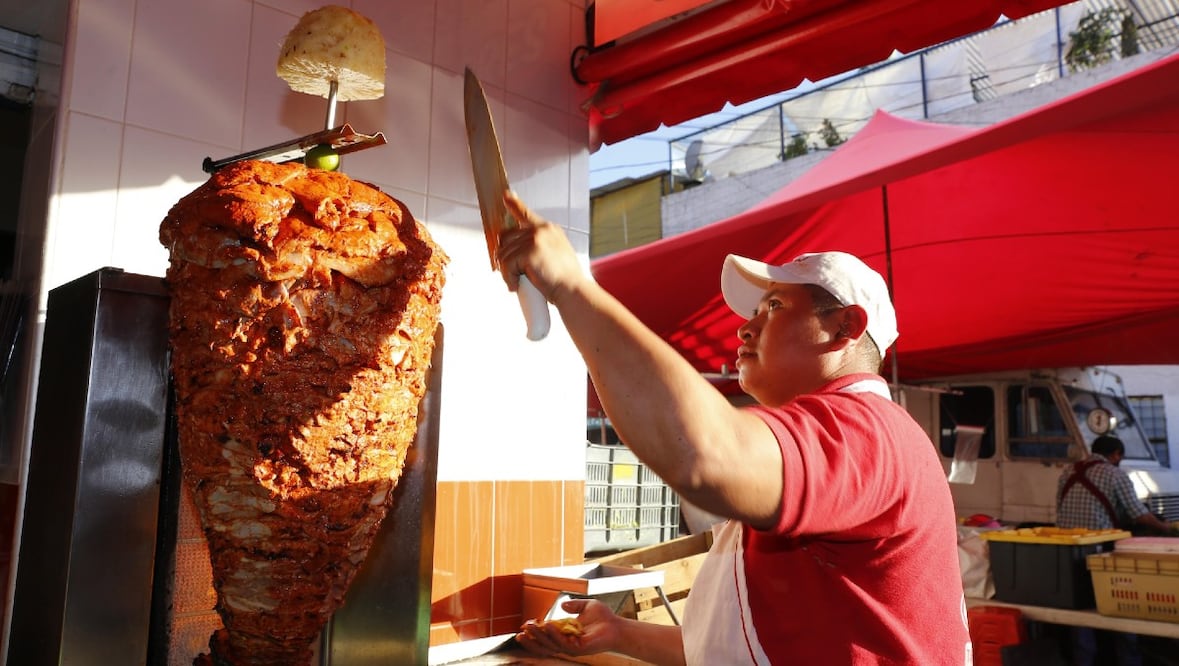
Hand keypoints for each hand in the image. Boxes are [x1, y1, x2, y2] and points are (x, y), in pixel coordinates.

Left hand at [497, 192, 585, 306]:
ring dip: (508, 272)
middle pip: (506, 238)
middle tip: (514, 273)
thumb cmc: (566, 280)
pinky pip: (506, 265)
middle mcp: (542, 230)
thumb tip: (517, 252)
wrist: (573, 291)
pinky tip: (517, 285)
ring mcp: (536, 238)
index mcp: (549, 230)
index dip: (515, 204)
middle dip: (506, 257)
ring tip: (521, 282)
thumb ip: (538, 248)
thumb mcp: (555, 256)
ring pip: (504, 254)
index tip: (506, 196)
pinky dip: (508, 278)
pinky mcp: (530, 250)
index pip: (527, 214)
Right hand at [515, 599, 620, 657]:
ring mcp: (572, 647)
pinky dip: (555, 634)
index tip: (523, 625)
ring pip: (551, 644)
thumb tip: (562, 604)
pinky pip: (563, 643)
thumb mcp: (586, 606)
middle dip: (531, 639)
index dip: (534, 633)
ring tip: (531, 626)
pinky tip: (548, 626)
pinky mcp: (579, 648)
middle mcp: (567, 643)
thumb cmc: (604, 618)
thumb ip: (574, 605)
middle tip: (520, 632)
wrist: (617, 626)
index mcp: (565, 635)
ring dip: (540, 636)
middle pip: (544, 645)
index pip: (545, 637)